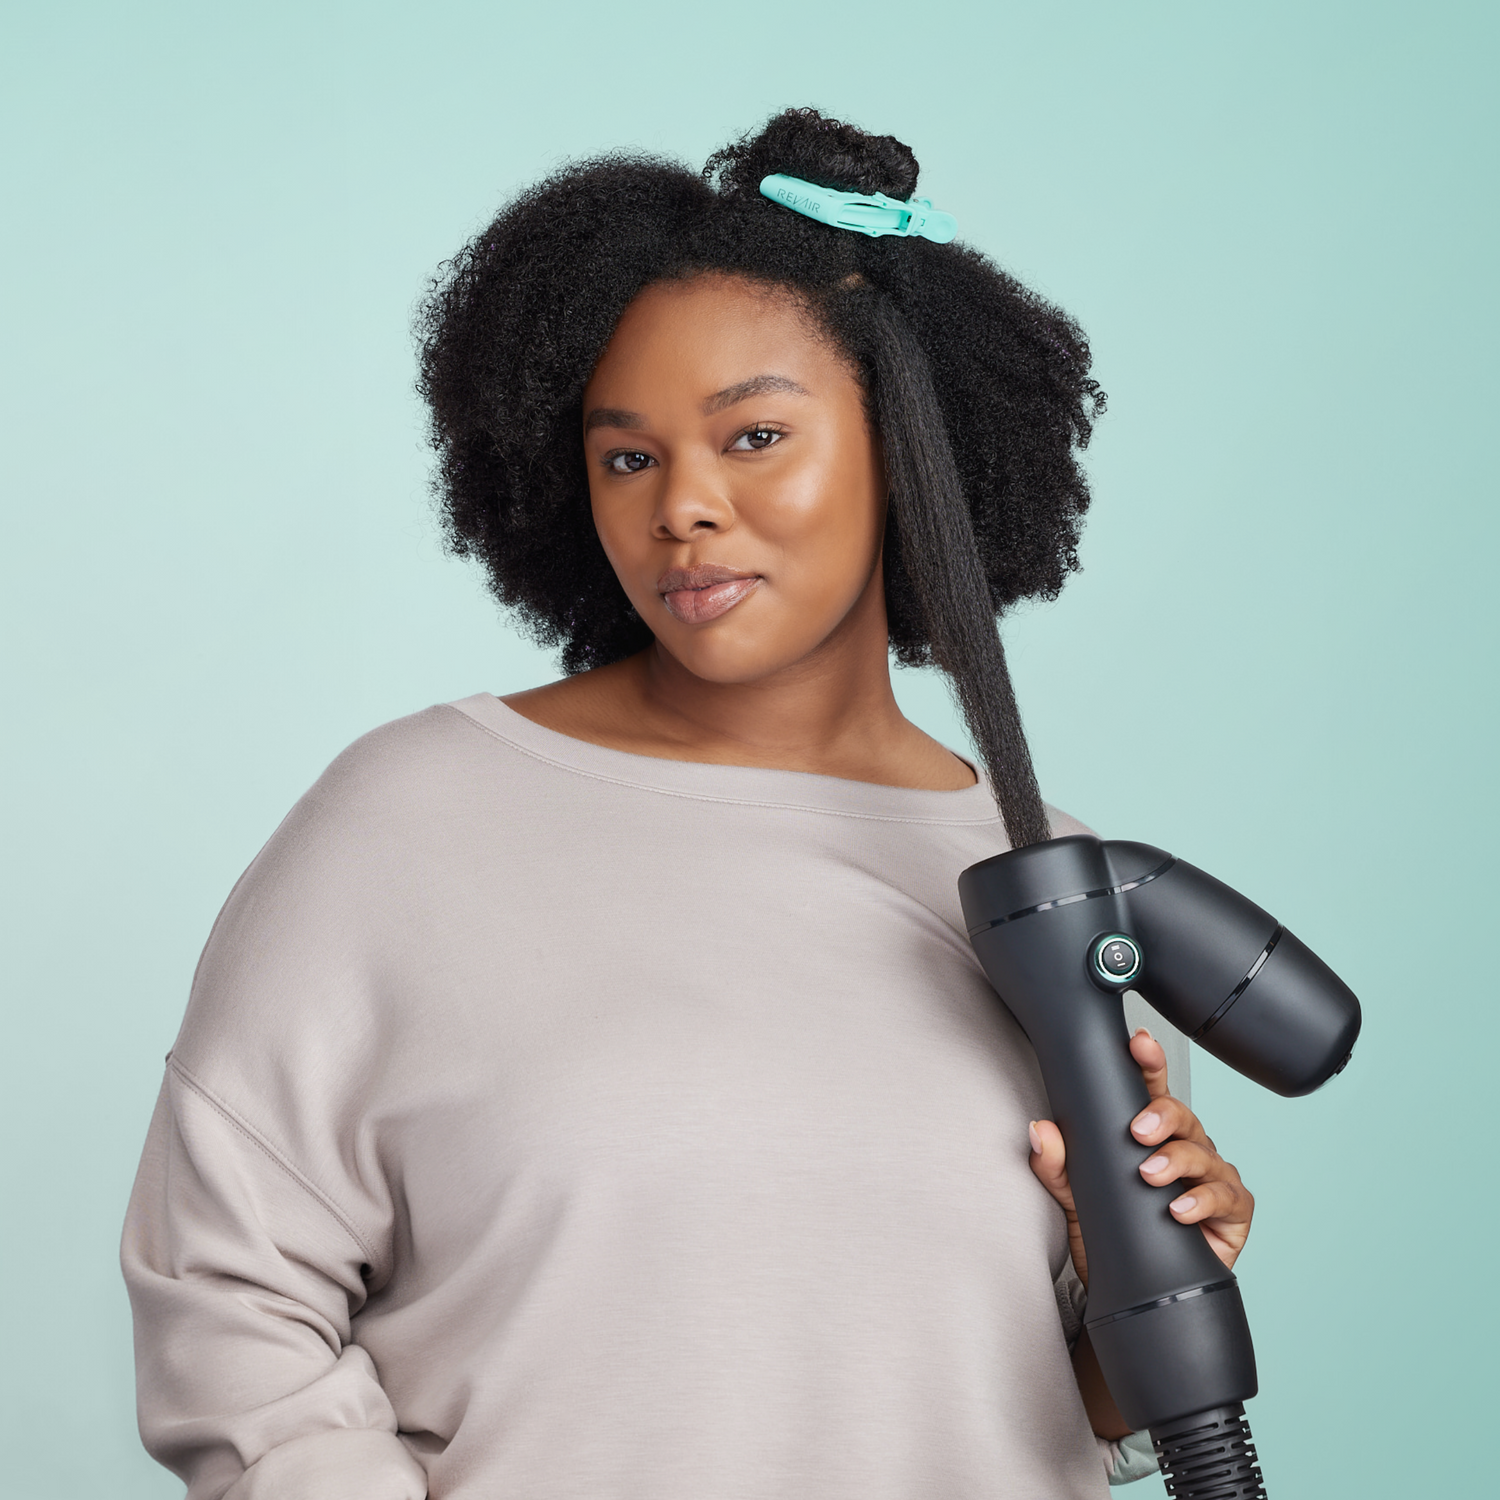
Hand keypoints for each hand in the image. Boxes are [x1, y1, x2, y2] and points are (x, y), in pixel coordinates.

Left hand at [1027, 1028, 1254, 1287]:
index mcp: (1150, 1136)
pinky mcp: (1232, 1212)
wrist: (1132, 1292)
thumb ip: (1057, 1167)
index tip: (1139, 1043)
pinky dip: (1201, 1201)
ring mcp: (1212, 1178)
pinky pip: (1226, 1197)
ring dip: (1177, 1161)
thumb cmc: (1112, 1236)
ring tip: (1151, 1174)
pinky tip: (1179, 1209)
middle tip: (1137, 1131)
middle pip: (1182, 1116)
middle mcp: (1185, 1149)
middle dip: (1162, 1116)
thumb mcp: (1075, 1201)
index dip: (1148, 1063)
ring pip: (1204, 1153)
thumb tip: (1040, 1130)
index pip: (1149, 1091)